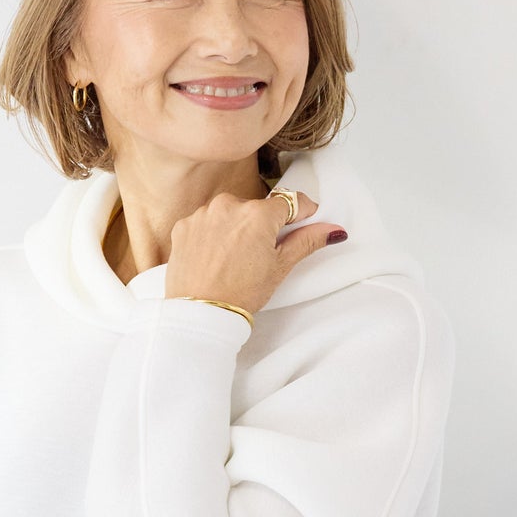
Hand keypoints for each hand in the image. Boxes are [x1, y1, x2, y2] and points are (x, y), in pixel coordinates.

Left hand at [163, 188, 345, 317]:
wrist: (201, 314)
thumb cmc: (239, 294)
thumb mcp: (280, 268)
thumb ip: (306, 241)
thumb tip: (332, 230)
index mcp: (258, 214)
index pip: (290, 202)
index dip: (298, 215)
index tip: (299, 224)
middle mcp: (229, 205)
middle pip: (256, 208)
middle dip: (261, 226)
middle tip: (258, 256)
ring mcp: (204, 214)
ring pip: (230, 213)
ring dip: (234, 229)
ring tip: (233, 259)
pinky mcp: (184, 225)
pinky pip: (205, 222)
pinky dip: (211, 235)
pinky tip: (213, 258)